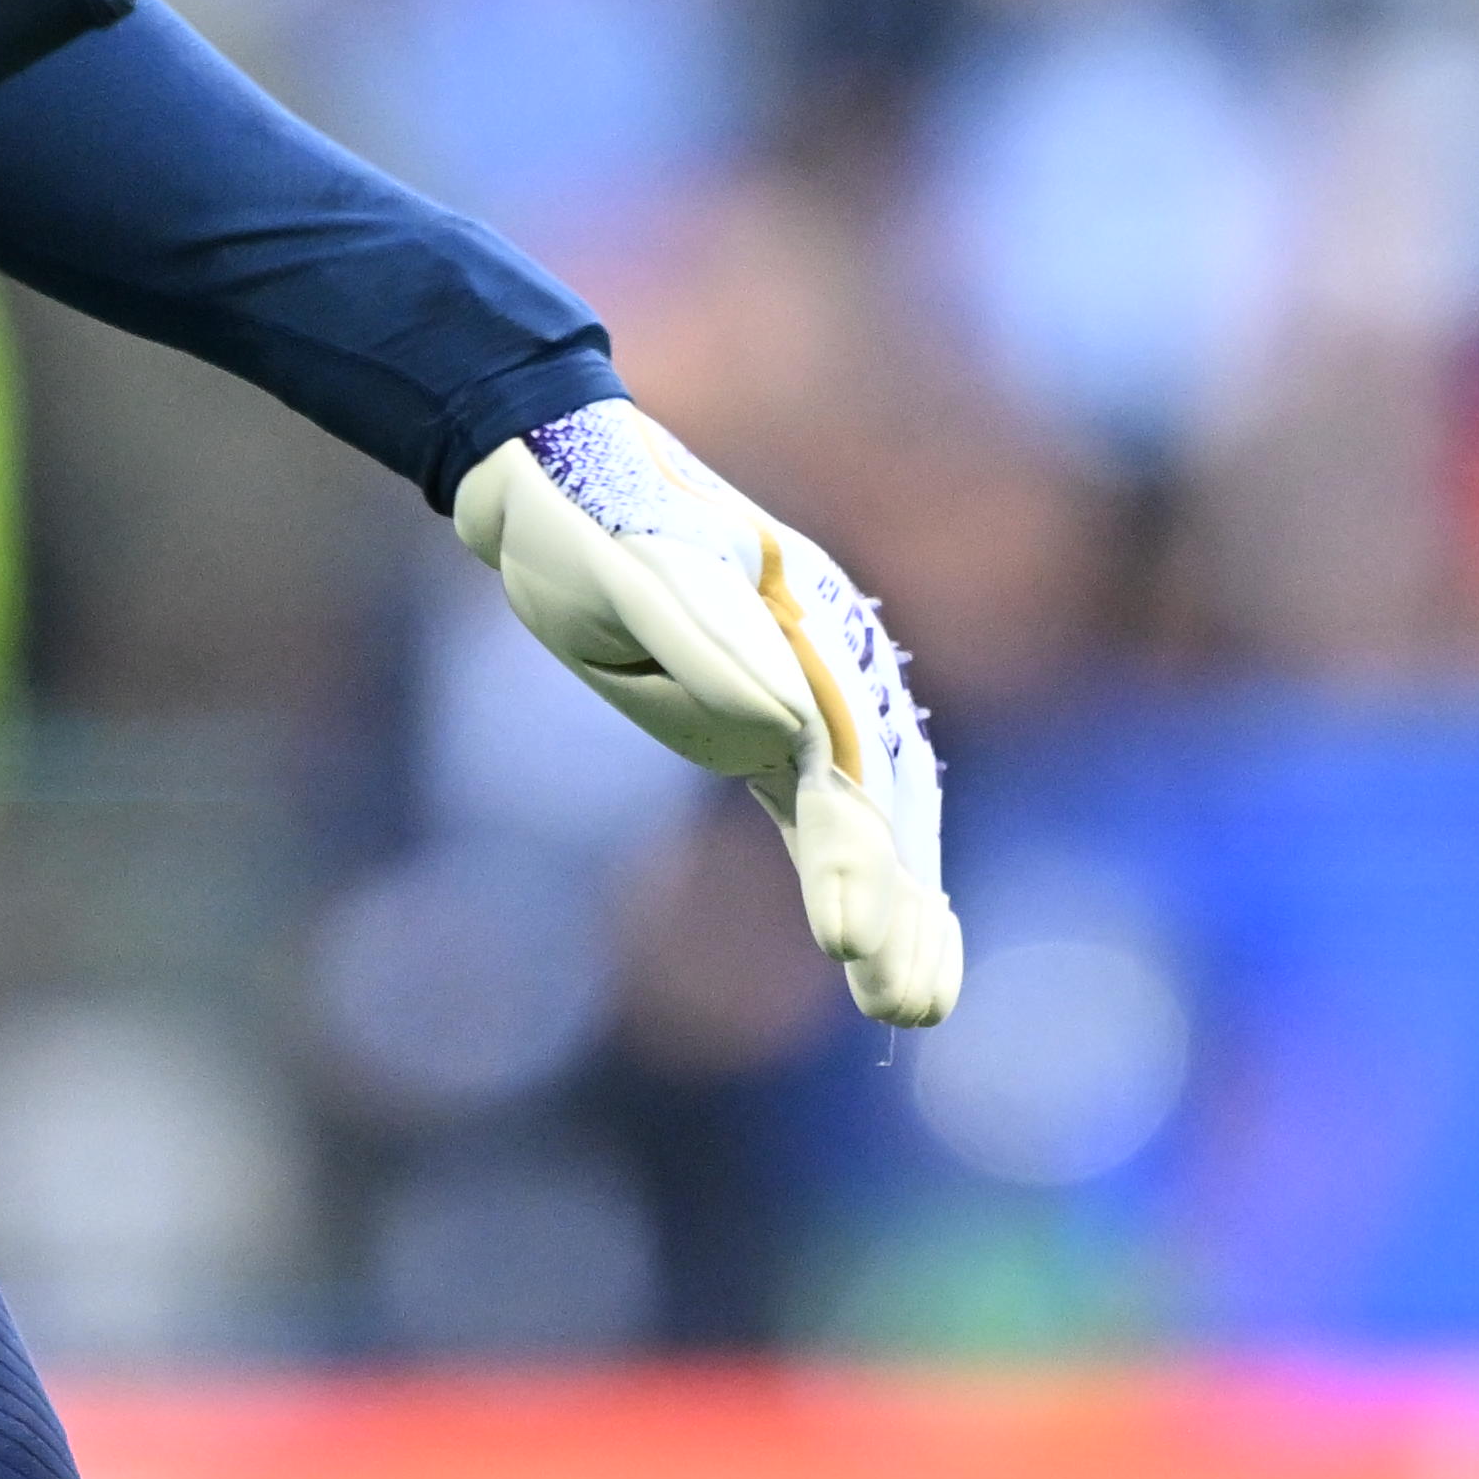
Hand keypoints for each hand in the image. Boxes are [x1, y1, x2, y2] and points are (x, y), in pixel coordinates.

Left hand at [452, 400, 960, 1027]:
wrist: (559, 469)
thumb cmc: (584, 516)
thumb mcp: (626, 569)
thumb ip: (703, 643)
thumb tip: (786, 727)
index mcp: (800, 621)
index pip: (837, 758)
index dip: (848, 852)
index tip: (842, 938)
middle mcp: (827, 658)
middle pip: (880, 795)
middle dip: (897, 905)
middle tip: (906, 1007)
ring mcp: (811, 689)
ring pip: (876, 813)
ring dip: (902, 909)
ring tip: (919, 1009)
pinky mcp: (775, 722)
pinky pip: (835, 812)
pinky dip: (868, 878)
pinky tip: (888, 952)